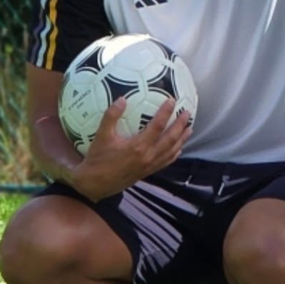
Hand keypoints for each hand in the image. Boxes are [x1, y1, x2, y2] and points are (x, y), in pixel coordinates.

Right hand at [71, 97, 191, 200]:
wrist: (95, 184)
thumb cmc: (97, 160)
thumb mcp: (101, 136)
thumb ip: (111, 116)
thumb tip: (122, 99)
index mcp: (138, 146)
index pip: (157, 126)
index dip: (166, 113)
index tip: (172, 101)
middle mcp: (148, 156)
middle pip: (171, 139)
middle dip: (181, 125)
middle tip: (187, 114)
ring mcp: (150, 165)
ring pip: (172, 151)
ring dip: (182, 139)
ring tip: (189, 129)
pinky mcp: (148, 172)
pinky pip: (166, 162)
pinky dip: (175, 153)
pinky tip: (178, 148)